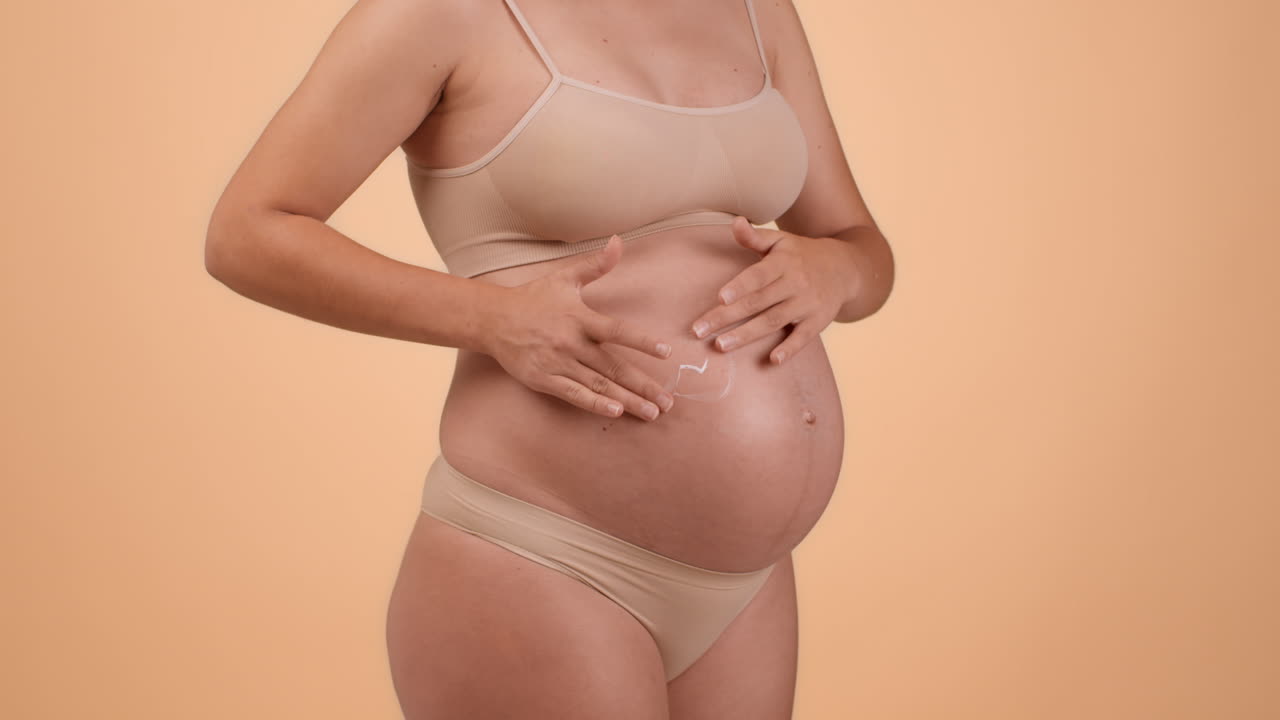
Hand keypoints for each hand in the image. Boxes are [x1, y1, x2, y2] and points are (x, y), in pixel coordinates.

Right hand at [483, 235, 675, 420]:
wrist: (493, 319)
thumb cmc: (533, 298)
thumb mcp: (564, 278)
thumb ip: (595, 264)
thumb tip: (618, 241)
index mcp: (580, 318)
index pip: (617, 330)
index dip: (642, 342)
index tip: (666, 352)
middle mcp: (571, 342)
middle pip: (613, 367)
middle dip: (643, 385)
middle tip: (667, 402)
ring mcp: (557, 363)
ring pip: (598, 385)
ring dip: (627, 401)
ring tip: (651, 413)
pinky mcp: (543, 380)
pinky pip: (573, 395)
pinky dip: (595, 404)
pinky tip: (615, 411)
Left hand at [691, 216, 854, 364]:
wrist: (844, 268)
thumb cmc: (801, 255)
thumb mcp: (780, 241)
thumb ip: (755, 237)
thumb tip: (735, 222)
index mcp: (783, 262)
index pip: (758, 276)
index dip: (740, 287)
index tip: (720, 298)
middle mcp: (795, 283)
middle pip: (758, 302)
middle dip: (727, 316)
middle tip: (699, 330)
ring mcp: (807, 304)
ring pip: (774, 321)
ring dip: (747, 334)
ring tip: (721, 345)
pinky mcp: (818, 322)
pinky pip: (803, 337)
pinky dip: (789, 349)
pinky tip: (772, 360)